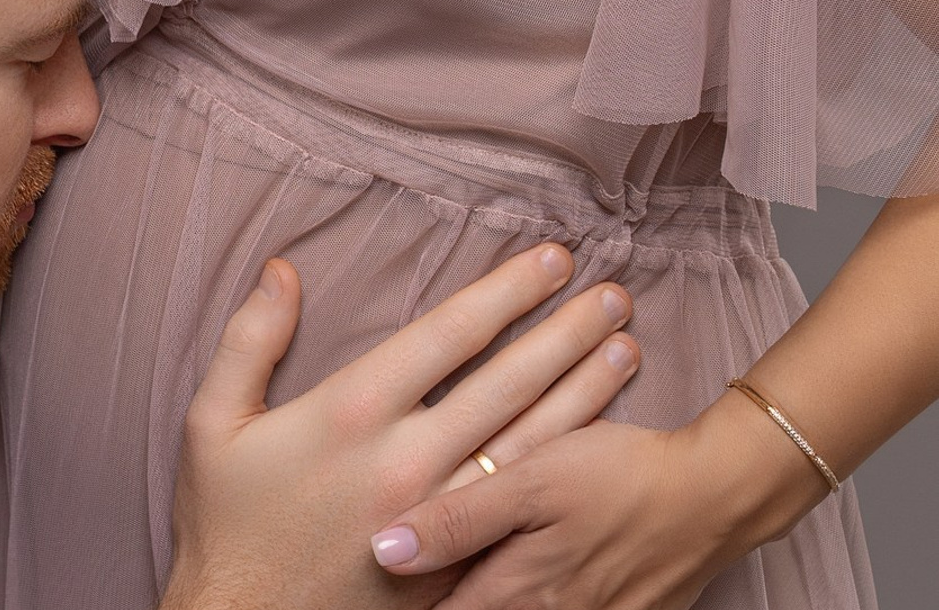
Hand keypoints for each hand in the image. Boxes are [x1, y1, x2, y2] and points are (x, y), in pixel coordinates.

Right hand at [161, 244, 639, 609]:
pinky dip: (565, 463)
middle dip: (562, 330)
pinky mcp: (457, 570)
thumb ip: (250, 338)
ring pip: (530, 441)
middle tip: (609, 292)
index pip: (449, 334)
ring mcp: (441, 521)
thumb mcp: (214, 420)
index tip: (547, 260)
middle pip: (506, 381)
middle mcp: (407, 460)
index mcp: (352, 412)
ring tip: (623, 347)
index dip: (503, 292)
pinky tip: (597, 437)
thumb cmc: (222, 524)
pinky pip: (525, 506)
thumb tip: (282, 268)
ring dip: (583, 390)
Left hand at [368, 382, 828, 608]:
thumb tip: (382, 550)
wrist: (712, 495)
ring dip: (476, 600)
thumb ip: (456, 520)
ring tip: (440, 588)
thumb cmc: (614, 475)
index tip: (359, 599)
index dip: (400, 608)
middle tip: (384, 595)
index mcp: (513, 591)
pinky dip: (524, 601)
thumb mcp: (530, 482)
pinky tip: (512, 581)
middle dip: (434, 604)